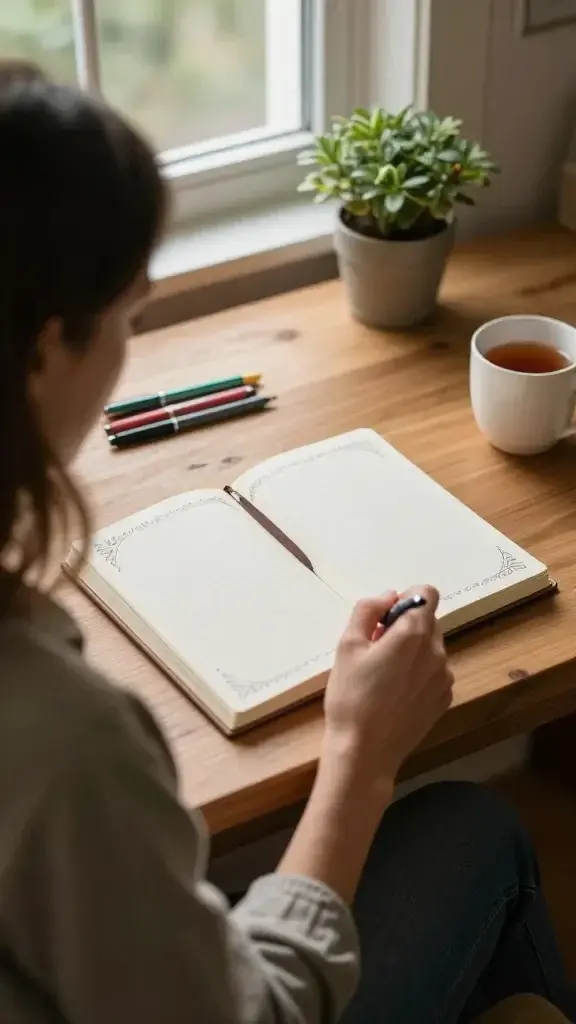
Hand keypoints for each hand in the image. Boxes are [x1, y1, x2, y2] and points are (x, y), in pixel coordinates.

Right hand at [323, 586, 452, 789]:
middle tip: (377, 649)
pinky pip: (434, 671)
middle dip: (405, 626)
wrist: (365, 752)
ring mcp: (444, 676)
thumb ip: (368, 611)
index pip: (426, 592)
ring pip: (431, 647)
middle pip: (428, 620)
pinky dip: (419, 672)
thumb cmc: (351, 696)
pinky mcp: (445, 698)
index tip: (385, 619)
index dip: (405, 599)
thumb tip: (388, 596)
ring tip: (385, 675)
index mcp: (414, 633)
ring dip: (413, 650)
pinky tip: (396, 693)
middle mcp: (437, 650)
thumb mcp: (347, 646)